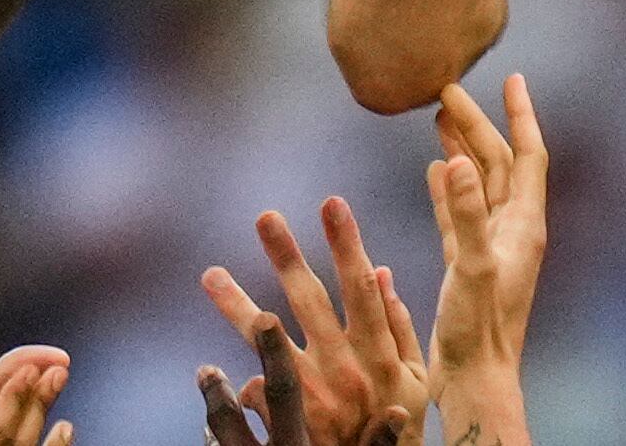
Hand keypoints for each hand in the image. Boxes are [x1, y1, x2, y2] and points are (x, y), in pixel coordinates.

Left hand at [200, 199, 426, 445]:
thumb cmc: (400, 433)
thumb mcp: (415, 384)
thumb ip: (400, 330)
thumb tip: (383, 272)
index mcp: (377, 356)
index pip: (361, 289)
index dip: (346, 244)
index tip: (332, 203)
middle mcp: (342, 371)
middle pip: (309, 302)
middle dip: (287, 257)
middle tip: (266, 217)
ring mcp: (310, 398)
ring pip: (265, 343)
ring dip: (237, 305)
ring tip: (210, 274)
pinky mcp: (285, 425)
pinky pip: (252, 396)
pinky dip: (238, 385)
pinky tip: (213, 376)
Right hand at [426, 77, 548, 398]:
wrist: (475, 379)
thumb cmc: (479, 331)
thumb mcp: (471, 266)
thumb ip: (464, 214)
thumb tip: (460, 160)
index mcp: (524, 226)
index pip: (528, 156)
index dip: (520, 116)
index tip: (512, 78)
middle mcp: (513, 231)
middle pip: (498, 163)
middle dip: (477, 124)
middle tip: (446, 91)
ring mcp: (491, 246)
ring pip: (479, 183)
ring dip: (463, 149)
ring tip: (440, 117)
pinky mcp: (469, 263)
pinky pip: (460, 211)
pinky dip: (448, 186)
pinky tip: (434, 171)